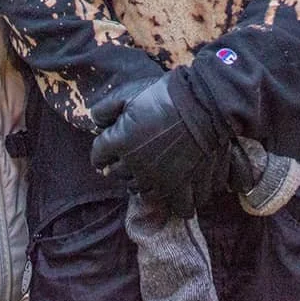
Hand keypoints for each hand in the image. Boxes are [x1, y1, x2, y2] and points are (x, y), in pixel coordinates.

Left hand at [90, 70, 228, 216]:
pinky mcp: (183, 186)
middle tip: (134, 154)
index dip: (103, 151)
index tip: (110, 148)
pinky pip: (178, 206)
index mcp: (120, 143)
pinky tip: (179, 191)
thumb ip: (104, 110)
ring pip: (143, 192)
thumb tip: (95, 123)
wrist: (203, 102)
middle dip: (122, 165)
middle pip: (119, 175)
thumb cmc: (165, 94)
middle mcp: (136, 167)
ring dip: (144, 183)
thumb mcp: (128, 94)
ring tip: (153, 172)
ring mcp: (160, 180)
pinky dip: (178, 202)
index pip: (98, 156)